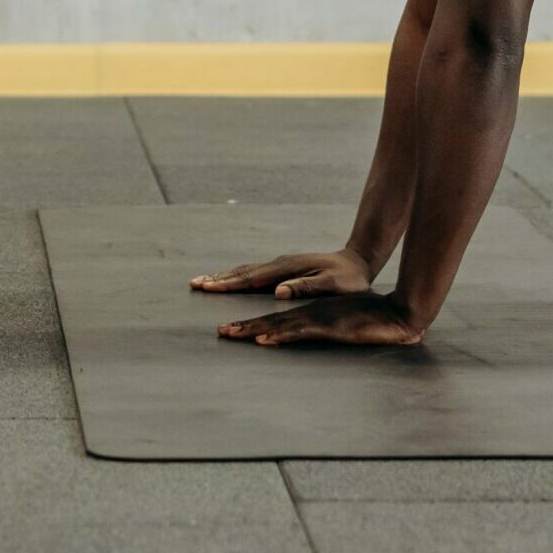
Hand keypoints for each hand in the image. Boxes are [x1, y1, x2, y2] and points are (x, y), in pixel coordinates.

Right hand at [190, 247, 371, 299]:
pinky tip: (231, 280)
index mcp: (286, 270)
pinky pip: (253, 273)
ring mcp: (280, 265)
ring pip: (245, 271)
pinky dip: (236, 276)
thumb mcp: (332, 284)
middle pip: (242, 272)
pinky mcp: (283, 269)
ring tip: (204, 281)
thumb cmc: (348, 279)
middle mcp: (279, 264)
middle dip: (218, 279)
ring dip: (224, 277)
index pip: (251, 278)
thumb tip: (277, 292)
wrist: (357, 261)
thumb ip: (305, 287)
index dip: (228, 284)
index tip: (207, 287)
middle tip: (194, 284)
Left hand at [217, 292, 423, 346]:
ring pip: (279, 324)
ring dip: (252, 329)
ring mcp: (319, 319)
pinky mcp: (330, 328)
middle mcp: (311, 313)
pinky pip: (300, 332)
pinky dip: (280, 335)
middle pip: (270, 320)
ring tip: (230, 333)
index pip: (277, 319)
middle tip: (219, 331)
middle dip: (243, 326)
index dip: (253, 325)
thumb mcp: (346, 327)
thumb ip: (328, 331)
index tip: (231, 329)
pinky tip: (265, 339)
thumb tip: (312, 337)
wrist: (401, 314)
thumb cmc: (375, 320)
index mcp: (312, 313)